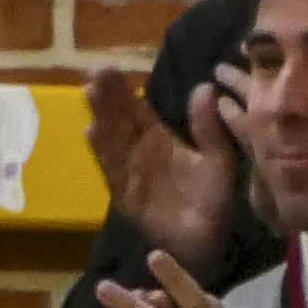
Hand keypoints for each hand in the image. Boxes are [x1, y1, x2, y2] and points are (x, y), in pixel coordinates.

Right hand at [85, 66, 248, 267]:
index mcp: (160, 141)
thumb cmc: (214, 199)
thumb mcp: (218, 158)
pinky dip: (102, 151)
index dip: (123, 91)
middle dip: (107, 97)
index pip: (137, 111)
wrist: (210, 239)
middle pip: (119, 120)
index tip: (108, 68)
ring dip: (101, 116)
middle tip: (95, 70)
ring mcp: (130, 174)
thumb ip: (208, 126)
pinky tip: (91, 130)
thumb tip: (204, 86)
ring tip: (89, 91)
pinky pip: (112, 170)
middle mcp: (140, 154)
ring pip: (112, 140)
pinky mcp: (126, 195)